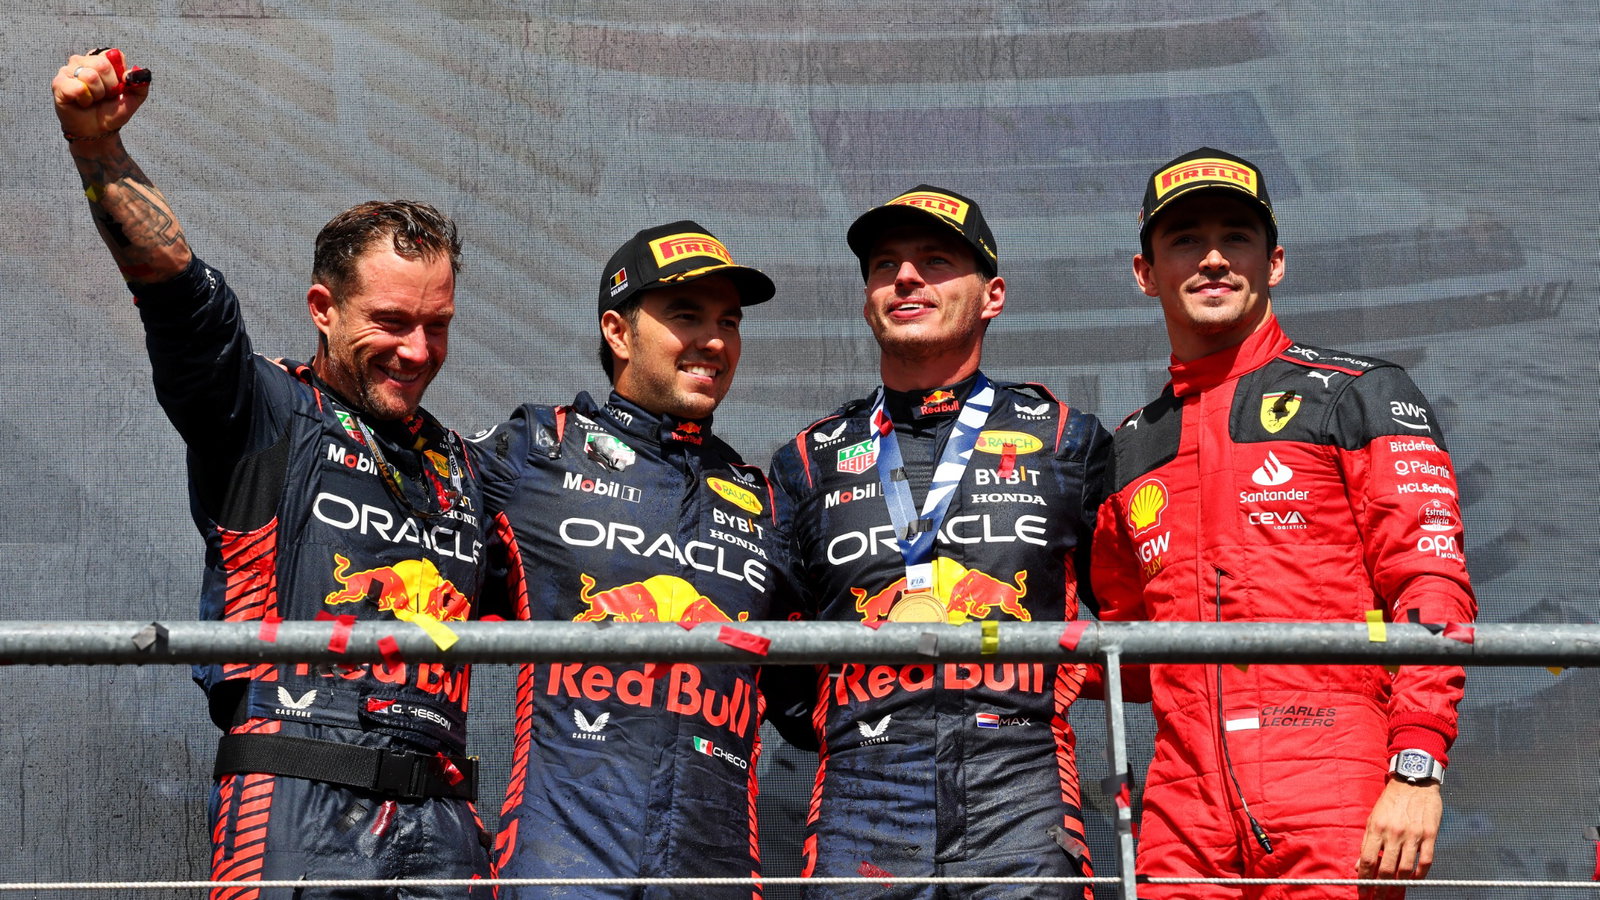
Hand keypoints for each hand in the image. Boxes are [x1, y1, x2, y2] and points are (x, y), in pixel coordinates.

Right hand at [52, 49, 150, 140]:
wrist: (98, 130)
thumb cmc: (112, 111)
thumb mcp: (133, 99)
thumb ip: (140, 83)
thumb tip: (138, 71)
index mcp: (101, 59)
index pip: (114, 55)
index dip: (119, 75)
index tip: (117, 88)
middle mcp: (82, 61)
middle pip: (102, 64)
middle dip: (109, 86)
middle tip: (104, 96)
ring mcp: (68, 70)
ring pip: (89, 76)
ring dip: (97, 94)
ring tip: (92, 100)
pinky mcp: (58, 83)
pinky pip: (76, 87)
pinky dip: (84, 99)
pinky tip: (82, 102)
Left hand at [1356, 778, 1441, 899]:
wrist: (1414, 781)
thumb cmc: (1391, 801)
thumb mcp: (1373, 818)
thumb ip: (1367, 843)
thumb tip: (1358, 866)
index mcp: (1376, 828)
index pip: (1366, 860)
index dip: (1364, 879)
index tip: (1363, 892)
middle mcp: (1393, 833)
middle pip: (1386, 869)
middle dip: (1381, 888)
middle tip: (1379, 899)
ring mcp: (1413, 834)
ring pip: (1405, 868)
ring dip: (1399, 885)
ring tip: (1395, 894)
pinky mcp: (1430, 834)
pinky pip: (1426, 861)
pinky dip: (1420, 874)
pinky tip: (1413, 880)